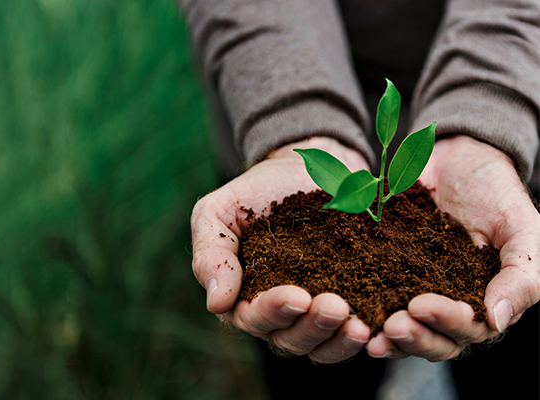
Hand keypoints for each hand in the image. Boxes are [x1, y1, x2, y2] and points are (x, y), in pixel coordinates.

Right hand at [191, 137, 372, 362]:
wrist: (302, 170)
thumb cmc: (253, 193)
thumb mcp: (218, 213)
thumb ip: (211, 254)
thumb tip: (216, 304)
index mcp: (241, 297)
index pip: (252, 317)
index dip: (273, 311)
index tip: (297, 295)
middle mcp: (277, 313)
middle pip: (290, 339)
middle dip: (312, 327)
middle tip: (335, 307)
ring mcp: (312, 312)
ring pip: (321, 345)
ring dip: (338, 339)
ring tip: (358, 324)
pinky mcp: (346, 301)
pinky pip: (349, 332)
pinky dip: (361, 335)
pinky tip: (376, 325)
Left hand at [367, 135, 539, 360]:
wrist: (456, 160)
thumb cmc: (497, 194)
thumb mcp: (522, 228)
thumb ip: (523, 275)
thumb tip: (497, 320)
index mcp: (482, 302)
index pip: (467, 329)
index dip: (445, 323)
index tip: (420, 306)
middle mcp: (446, 304)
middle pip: (431, 339)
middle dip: (412, 337)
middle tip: (391, 325)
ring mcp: (412, 290)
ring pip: (401, 328)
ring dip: (385, 335)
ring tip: (366, 332)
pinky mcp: (383, 272)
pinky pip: (372, 296)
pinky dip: (361, 307)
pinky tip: (347, 308)